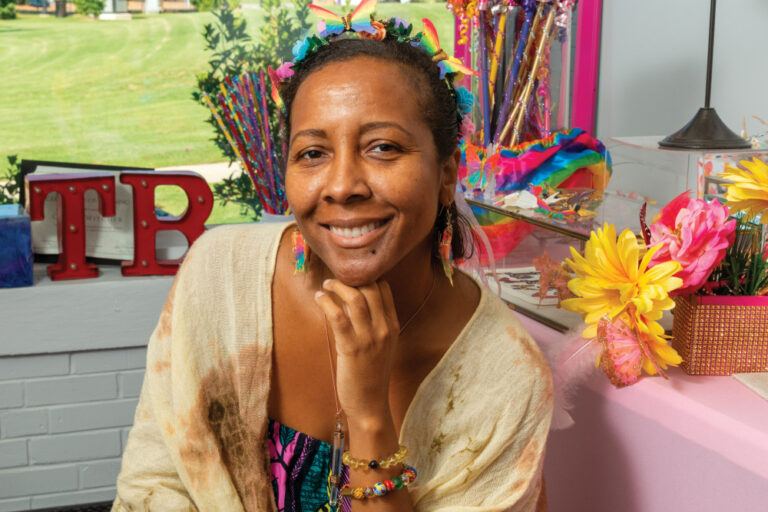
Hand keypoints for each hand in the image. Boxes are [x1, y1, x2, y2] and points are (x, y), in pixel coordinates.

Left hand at [313, 279, 399, 425]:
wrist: (370, 404)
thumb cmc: (371, 374)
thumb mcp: (381, 345)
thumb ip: (373, 322)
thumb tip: (353, 299)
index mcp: (393, 325)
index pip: (384, 289)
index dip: (367, 276)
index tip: (351, 274)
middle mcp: (384, 328)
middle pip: (371, 288)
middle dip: (352, 277)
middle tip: (336, 277)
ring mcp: (369, 338)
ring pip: (355, 298)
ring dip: (338, 286)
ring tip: (327, 284)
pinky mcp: (351, 348)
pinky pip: (338, 316)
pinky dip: (327, 302)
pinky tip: (320, 298)